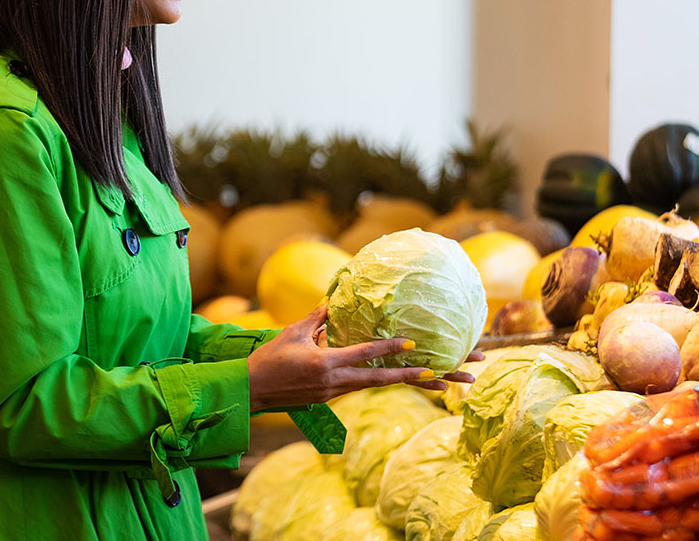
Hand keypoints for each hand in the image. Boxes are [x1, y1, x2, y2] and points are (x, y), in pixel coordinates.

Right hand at [245, 306, 480, 411]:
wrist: (251, 392)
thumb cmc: (269, 359)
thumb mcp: (293, 333)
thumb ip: (317, 318)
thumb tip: (334, 301)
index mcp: (327, 364)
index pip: (364, 354)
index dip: (389, 348)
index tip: (413, 342)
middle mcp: (337, 383)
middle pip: (384, 380)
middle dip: (417, 377)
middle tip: (447, 375)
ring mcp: (337, 393)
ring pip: (379, 386)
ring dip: (411, 384)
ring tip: (444, 384)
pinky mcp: (334, 398)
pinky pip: (365, 387)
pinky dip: (388, 383)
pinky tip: (409, 380)